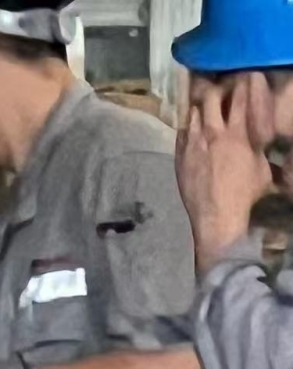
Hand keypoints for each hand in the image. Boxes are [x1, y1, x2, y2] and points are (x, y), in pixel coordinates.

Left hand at [177, 77, 273, 272]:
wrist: (217, 217)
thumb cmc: (244, 195)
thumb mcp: (262, 167)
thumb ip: (259, 146)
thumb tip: (261, 137)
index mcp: (237, 133)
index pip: (240, 96)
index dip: (241, 83)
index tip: (242, 77)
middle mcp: (213, 134)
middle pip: (210, 97)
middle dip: (215, 90)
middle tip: (219, 91)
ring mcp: (194, 145)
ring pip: (192, 113)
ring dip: (199, 108)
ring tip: (203, 108)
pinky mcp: (180, 158)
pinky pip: (181, 133)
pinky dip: (188, 127)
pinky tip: (192, 128)